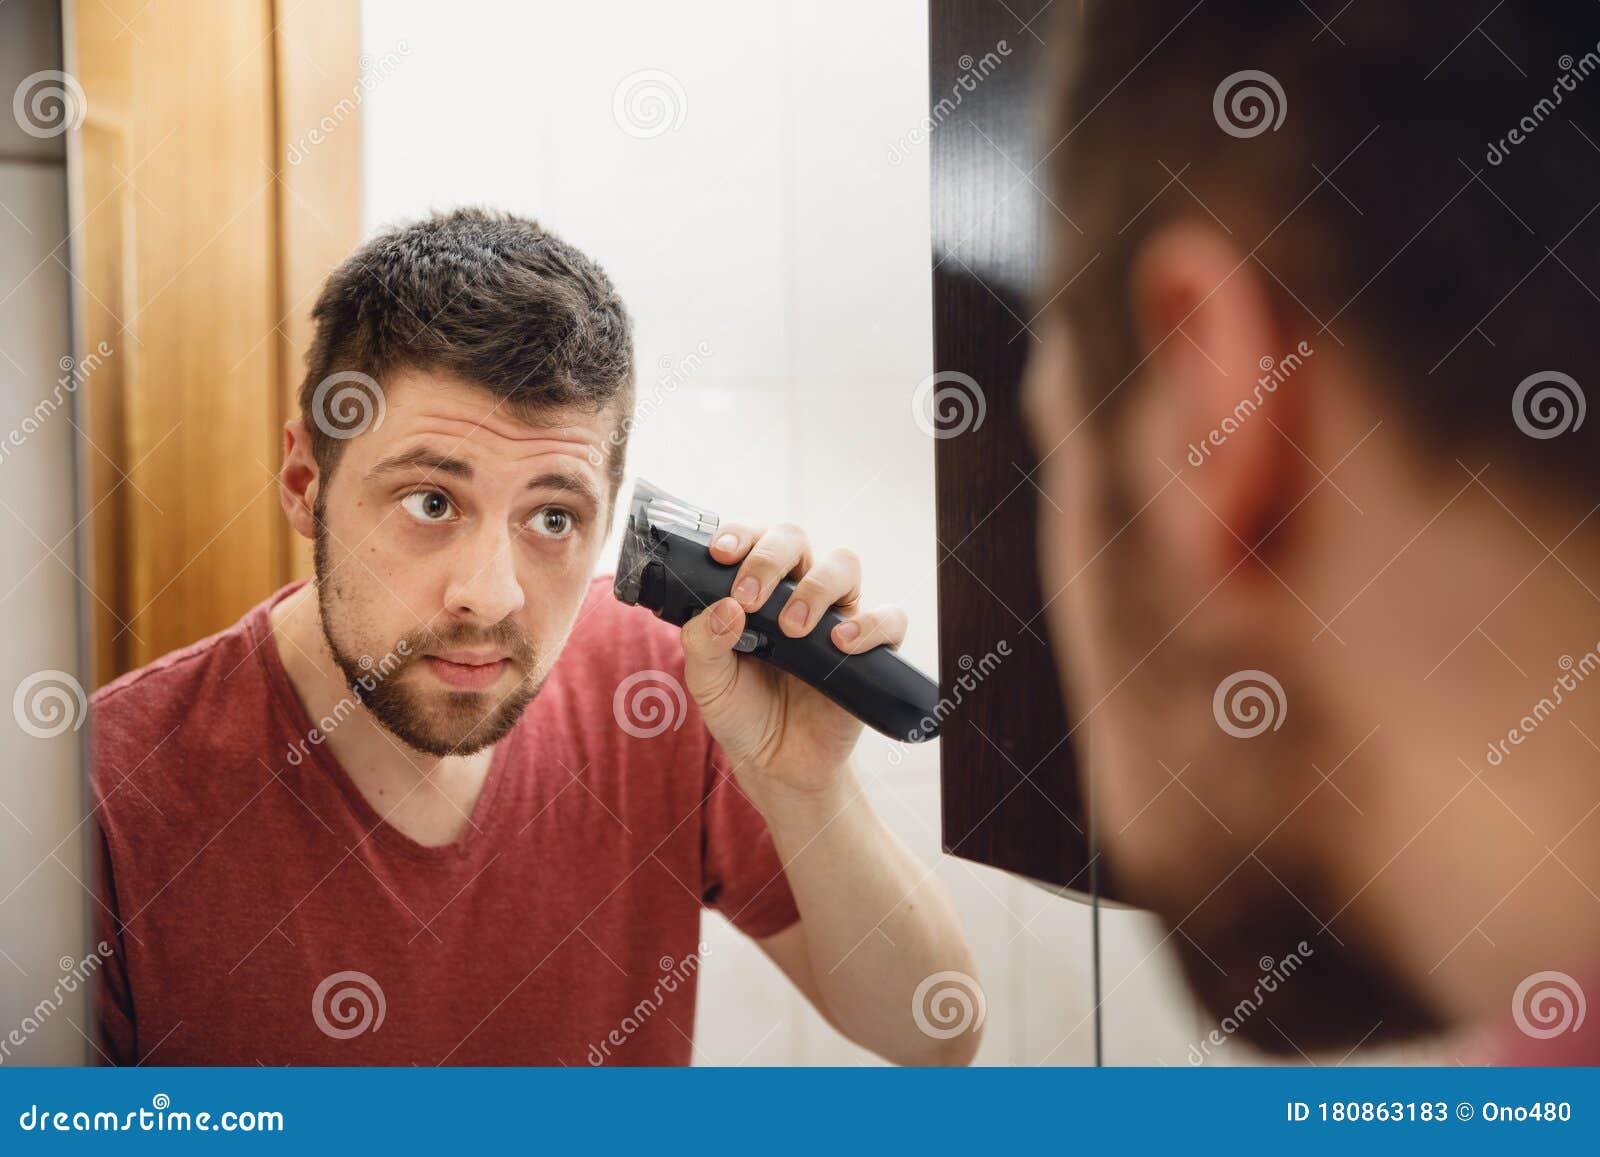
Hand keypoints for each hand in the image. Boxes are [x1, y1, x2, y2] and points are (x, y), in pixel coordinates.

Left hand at [678, 519, 907, 799]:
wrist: (775, 764)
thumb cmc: (741, 709)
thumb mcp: (707, 680)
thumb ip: (704, 642)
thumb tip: (726, 608)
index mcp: (756, 587)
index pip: (753, 538)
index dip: (740, 535)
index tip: (720, 556)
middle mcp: (797, 591)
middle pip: (795, 540)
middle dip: (769, 560)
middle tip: (749, 600)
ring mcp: (836, 616)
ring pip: (844, 565)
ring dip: (816, 587)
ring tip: (792, 628)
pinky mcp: (869, 650)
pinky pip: (889, 619)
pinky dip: (868, 625)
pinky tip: (840, 644)